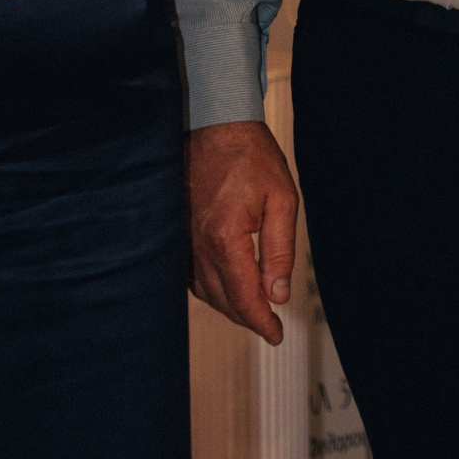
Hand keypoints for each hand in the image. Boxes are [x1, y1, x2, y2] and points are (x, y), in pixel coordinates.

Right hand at [187, 121, 300, 343]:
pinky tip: (223, 284)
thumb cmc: (251, 155)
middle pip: (222, 300)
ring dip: (227, 305)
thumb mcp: (281, 199)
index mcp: (225, 238)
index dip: (262, 323)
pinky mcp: (177, 229)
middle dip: (247, 317)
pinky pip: (188, 273)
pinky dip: (207, 287)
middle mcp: (198, 244)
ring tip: (251, 307)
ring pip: (203, 290)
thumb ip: (280, 251)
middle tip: (269, 323)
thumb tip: (278, 293)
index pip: (244, 298)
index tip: (276, 335)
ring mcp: (182, 238)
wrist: (214, 123)